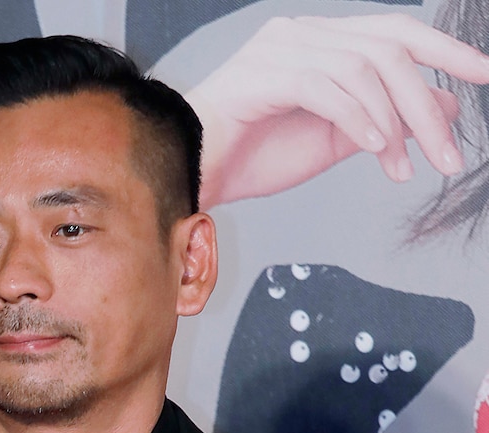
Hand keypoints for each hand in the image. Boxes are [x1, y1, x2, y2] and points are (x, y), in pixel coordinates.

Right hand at [186, 14, 488, 209]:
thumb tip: (445, 106)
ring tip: (401, 166)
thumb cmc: (255, 155)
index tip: (484, 74)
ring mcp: (281, 49)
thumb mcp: (339, 138)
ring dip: (394, 124)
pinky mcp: (265, 74)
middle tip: (448, 154)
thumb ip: (387, 118)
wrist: (198, 172)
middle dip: (427, 103)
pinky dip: (359, 120)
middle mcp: (301, 34)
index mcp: (319, 43)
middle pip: (388, 50)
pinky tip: (374, 151)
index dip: (445, 52)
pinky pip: (328, 89)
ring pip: (364, 70)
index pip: (394, 33)